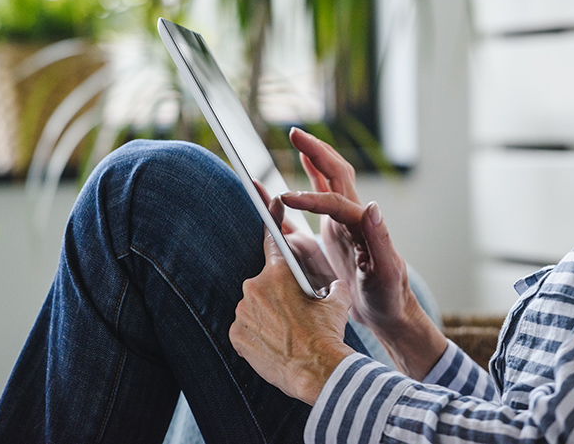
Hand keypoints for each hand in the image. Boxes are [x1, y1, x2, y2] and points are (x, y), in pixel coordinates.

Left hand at [230, 226, 352, 404]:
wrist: (317, 371)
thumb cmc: (327, 333)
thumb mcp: (337, 301)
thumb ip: (331, 284)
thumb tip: (334, 284)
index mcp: (279, 272)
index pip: (272, 239)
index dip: (271, 218)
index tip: (268, 202)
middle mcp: (255, 287)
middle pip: (264, 281)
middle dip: (277, 292)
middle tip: (294, 311)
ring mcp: (242, 312)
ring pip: (253, 305)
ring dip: (266, 313)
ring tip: (286, 332)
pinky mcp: (236, 335)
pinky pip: (244, 328)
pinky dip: (256, 333)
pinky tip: (273, 343)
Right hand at [279, 128, 447, 377]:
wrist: (390, 312)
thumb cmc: (390, 296)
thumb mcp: (386, 272)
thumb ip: (380, 240)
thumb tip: (372, 206)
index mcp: (362, 224)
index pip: (334, 199)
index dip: (310, 196)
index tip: (285, 197)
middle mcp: (353, 217)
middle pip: (335, 173)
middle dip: (316, 151)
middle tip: (295, 132)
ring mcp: (344, 224)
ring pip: (328, 182)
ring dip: (314, 160)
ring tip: (298, 141)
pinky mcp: (337, 235)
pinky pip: (318, 205)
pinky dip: (307, 186)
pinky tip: (294, 179)